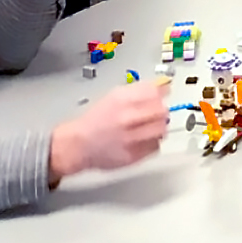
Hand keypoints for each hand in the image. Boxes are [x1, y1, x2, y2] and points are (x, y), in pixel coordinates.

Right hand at [48, 79, 170, 181]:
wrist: (79, 144)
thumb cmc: (96, 121)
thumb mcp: (115, 96)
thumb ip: (140, 90)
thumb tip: (162, 87)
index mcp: (122, 100)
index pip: (155, 92)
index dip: (161, 93)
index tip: (161, 95)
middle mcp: (127, 118)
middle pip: (161, 111)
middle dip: (160, 111)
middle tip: (154, 113)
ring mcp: (131, 138)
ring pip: (161, 130)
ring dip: (158, 127)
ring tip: (148, 127)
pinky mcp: (134, 155)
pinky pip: (155, 146)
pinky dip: (152, 142)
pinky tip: (141, 139)